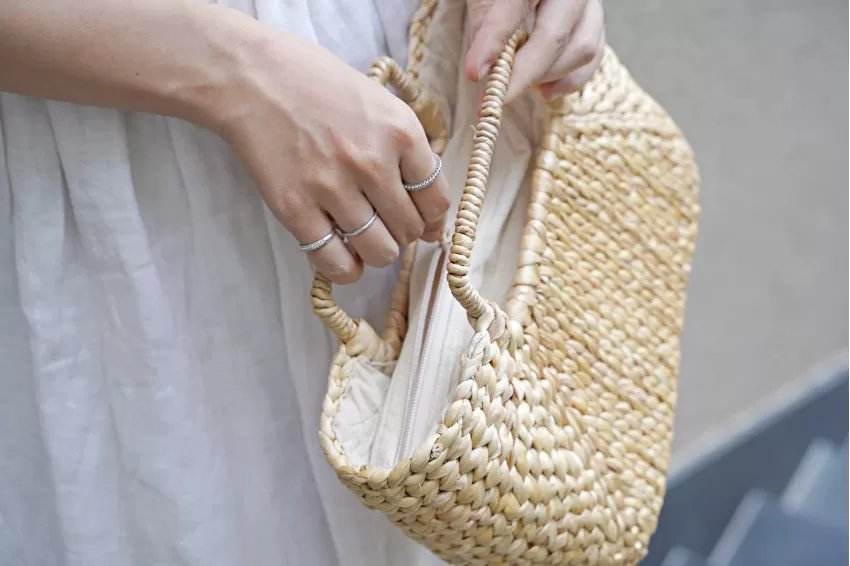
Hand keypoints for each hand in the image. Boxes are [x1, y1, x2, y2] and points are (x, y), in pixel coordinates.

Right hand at [208, 30, 449, 283]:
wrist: (252, 77)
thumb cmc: (317, 85)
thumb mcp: (379, 102)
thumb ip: (409, 153)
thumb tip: (433, 219)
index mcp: (400, 131)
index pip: (437, 199)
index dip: (431, 217)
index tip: (420, 217)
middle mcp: (371, 162)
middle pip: (410, 230)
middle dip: (403, 233)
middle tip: (385, 221)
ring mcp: (332, 188)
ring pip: (380, 251)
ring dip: (377, 250)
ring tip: (363, 235)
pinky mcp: (296, 209)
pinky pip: (337, 263)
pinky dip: (346, 267)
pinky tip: (343, 253)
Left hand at [465, 0, 604, 99]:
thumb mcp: (486, 1)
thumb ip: (486, 28)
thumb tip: (483, 71)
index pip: (516, 6)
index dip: (494, 41)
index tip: (474, 73)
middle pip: (554, 36)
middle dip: (524, 73)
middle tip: (496, 96)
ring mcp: (591, 7)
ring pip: (580, 51)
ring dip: (546, 77)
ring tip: (518, 82)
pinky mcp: (597, 28)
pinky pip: (592, 62)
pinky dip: (567, 83)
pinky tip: (543, 90)